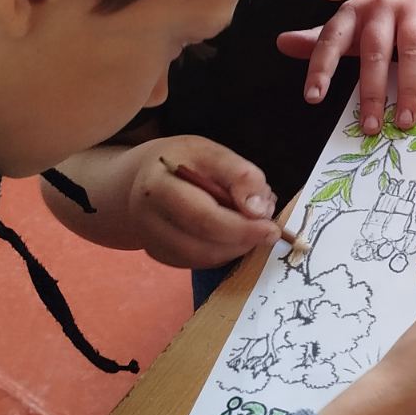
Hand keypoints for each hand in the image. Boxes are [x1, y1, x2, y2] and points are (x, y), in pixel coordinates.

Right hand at [126, 136, 279, 268]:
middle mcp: (148, 222)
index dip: (242, 228)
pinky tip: (234, 232)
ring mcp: (154, 244)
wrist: (144, 179)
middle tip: (269, 229)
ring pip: (206, 259)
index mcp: (158, 188)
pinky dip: (226, 251)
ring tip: (251, 223)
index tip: (271, 227)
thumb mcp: (209, 152)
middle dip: (244, 240)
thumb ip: (239, 174)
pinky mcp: (163, 257)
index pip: (203, 218)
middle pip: (204, 246)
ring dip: (238, 247)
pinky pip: (202, 262)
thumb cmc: (181, 162)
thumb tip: (259, 209)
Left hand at [277, 0, 415, 135]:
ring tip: (405, 119)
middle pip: (374, 49)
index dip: (321, 67)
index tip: (313, 97)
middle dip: (371, 91)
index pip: (332, 38)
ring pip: (410, 47)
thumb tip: (282, 43)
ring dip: (407, 86)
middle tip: (372, 126)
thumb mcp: (356, 24)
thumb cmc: (391, 12)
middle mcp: (382, 4)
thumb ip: (324, 39)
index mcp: (354, 10)